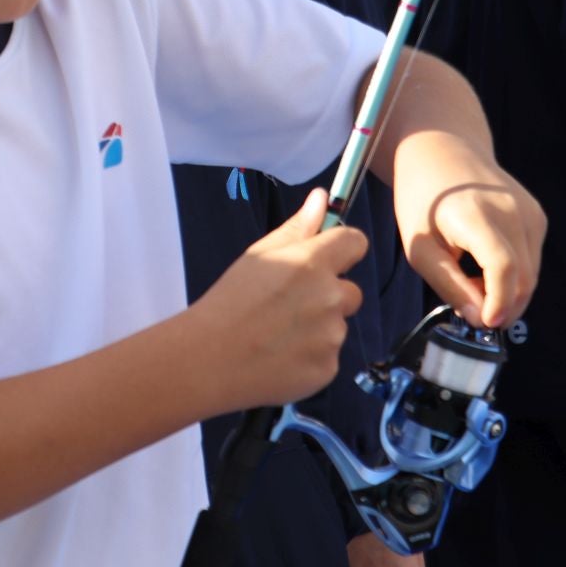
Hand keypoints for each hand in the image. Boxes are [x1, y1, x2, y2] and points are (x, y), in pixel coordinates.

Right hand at [196, 189, 365, 408]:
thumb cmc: (228, 301)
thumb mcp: (257, 257)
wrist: (209, 359)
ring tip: (278, 336)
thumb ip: (296, 228)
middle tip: (288, 307)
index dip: (344, 249)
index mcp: (312, 263)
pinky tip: (281, 357)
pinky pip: (328, 356)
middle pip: (350, 290)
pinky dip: (310, 357)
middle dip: (328, 296)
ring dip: (318, 329)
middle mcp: (330, 297)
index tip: (327, 258)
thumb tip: (322, 198)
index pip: (355, 242)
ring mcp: (332, 336)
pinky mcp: (329, 368)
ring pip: (337, 326)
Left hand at [389, 132, 543, 328]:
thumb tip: (477, 319)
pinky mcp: (537, 215)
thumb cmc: (422, 199)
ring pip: (533, 272)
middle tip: (474, 315)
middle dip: (505, 306)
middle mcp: (512, 210)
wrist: (441, 150)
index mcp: (476, 215)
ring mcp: (530, 211)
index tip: (485, 323)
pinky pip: (533, 258)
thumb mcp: (420, 247)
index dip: (500, 302)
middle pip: (525, 277)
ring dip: (509, 292)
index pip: (504, 267)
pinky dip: (515, 274)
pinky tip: (485, 268)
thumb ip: (450, 284)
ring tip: (472, 284)